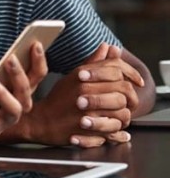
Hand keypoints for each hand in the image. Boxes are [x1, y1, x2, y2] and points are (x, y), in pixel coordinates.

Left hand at [0, 41, 47, 146]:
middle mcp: (22, 104)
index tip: (35, 44)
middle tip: (10, 58)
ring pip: (13, 106)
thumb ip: (6, 68)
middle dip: (19, 73)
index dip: (39, 60)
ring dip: (1, 91)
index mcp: (25, 89)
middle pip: (26, 89)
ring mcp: (10, 117)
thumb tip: (11, 51)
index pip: (38, 74)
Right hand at [28, 43, 142, 147]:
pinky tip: (113, 128)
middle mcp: (85, 91)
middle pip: (124, 89)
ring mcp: (87, 111)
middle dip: (131, 97)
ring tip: (117, 116)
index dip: (131, 73)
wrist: (40, 120)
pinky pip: (116, 130)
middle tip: (128, 102)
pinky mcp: (88, 130)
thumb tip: (108, 47)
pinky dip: (118, 131)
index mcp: (82, 75)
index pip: (116, 68)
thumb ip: (93, 62)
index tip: (137, 81)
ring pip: (123, 112)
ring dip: (124, 115)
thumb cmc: (57, 99)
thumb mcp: (73, 76)